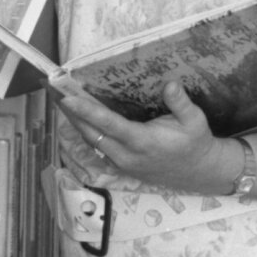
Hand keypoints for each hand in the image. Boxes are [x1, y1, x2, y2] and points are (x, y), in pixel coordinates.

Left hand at [60, 79, 235, 194]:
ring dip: (77, 124)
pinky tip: (81, 120)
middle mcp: (127, 155)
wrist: (199, 172)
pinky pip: (98, 149)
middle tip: (57, 93)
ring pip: (92, 143)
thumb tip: (169, 85)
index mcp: (143, 142)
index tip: (69, 99)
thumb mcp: (194, 120)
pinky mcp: (122, 168)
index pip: (109, 125)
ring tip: (64, 103)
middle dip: (73, 114)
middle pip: (91, 134)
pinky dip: (88, 134)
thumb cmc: (195, 142)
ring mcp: (122, 164)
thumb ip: (180, 103)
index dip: (87, 111)